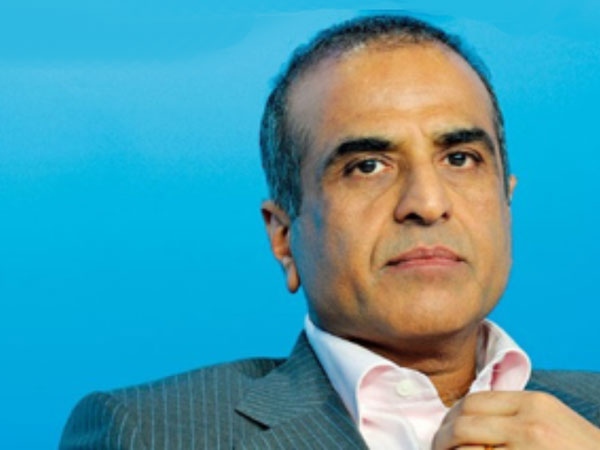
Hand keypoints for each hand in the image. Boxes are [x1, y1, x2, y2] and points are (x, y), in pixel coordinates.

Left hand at [431, 391, 599, 448]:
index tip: (447, 428)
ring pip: (467, 449)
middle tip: (439, 448)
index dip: (453, 415)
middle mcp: (529, 423)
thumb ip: (517, 415)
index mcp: (535, 403)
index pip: (475, 400)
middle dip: (444, 437)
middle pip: (465, 422)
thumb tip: (472, 419)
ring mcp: (527, 449)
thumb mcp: (555, 421)